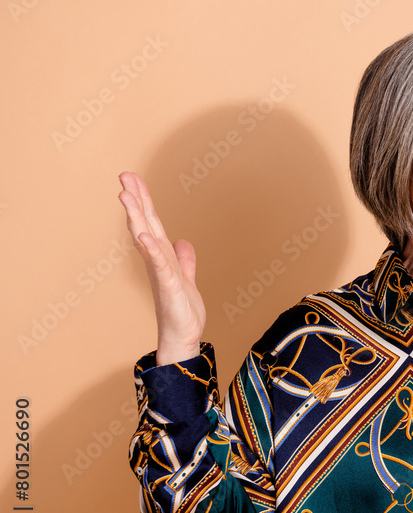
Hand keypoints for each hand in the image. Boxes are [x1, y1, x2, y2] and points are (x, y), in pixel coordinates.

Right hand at [118, 172, 205, 364]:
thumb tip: (182, 241)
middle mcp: (157, 261)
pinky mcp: (169, 287)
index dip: (144, 201)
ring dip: (137, 217)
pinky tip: (144, 236)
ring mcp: (161, 272)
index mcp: (162, 256)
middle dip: (136, 199)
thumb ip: (184, 260)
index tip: (133, 179)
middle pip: (145, 224)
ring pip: (147, 239)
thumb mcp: (187, 278)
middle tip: (124, 175)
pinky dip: (152, 250)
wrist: (184, 337)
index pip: (152, 223)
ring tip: (126, 196)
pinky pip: (159, 265)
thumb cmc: (182, 310)